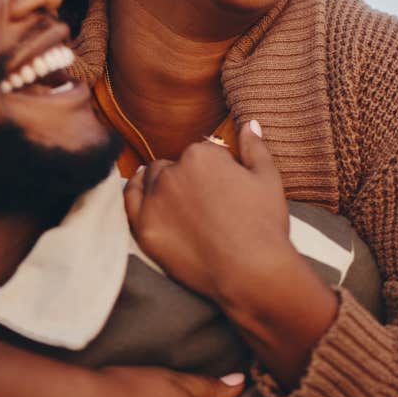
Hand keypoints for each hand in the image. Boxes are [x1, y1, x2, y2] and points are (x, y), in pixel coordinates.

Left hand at [124, 123, 338, 390]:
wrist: (252, 273)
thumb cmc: (264, 225)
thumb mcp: (268, 178)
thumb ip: (255, 146)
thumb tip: (250, 122)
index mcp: (201, 154)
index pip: (200, 152)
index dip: (213, 170)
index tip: (222, 189)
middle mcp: (172, 170)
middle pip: (172, 164)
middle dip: (184, 176)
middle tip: (203, 202)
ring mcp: (154, 199)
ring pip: (150, 180)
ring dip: (161, 186)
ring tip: (179, 204)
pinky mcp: (143, 226)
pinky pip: (129, 199)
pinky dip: (135, 193)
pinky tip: (142, 194)